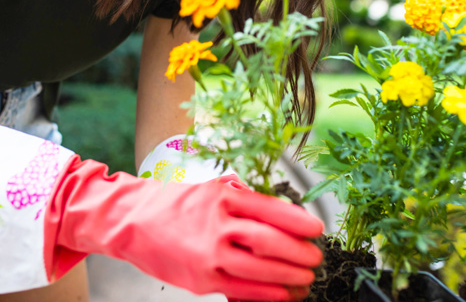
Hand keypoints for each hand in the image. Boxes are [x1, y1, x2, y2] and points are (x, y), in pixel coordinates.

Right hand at [45, 158, 322, 299]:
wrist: (133, 221)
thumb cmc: (176, 202)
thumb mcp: (214, 189)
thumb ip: (245, 201)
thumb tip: (280, 215)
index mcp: (224, 197)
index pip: (271, 209)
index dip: (298, 221)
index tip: (317, 228)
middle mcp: (218, 224)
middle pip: (268, 240)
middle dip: (298, 251)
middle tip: (315, 257)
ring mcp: (209, 253)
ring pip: (258, 268)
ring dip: (287, 275)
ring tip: (305, 278)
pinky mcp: (200, 279)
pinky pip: (239, 289)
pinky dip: (264, 294)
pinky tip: (281, 294)